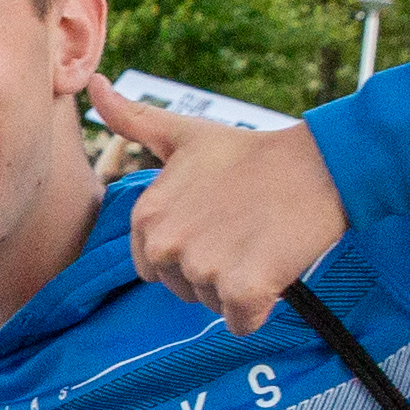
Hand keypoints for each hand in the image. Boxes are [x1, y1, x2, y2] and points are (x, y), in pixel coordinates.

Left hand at [86, 85, 348, 332]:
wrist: (317, 166)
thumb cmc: (249, 153)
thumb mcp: (183, 133)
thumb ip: (133, 120)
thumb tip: (92, 87)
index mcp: (145, 217)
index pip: (153, 266)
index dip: (189, 249)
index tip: (215, 221)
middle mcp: (165, 245)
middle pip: (182, 290)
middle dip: (212, 271)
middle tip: (242, 230)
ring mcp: (203, 269)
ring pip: (213, 306)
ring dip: (238, 286)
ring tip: (259, 241)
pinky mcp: (242, 291)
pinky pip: (242, 323)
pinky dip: (260, 307)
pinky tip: (274, 267)